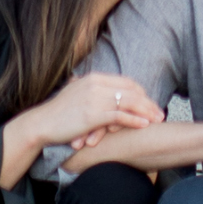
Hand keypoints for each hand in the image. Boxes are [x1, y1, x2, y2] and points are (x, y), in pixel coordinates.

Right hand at [42, 71, 160, 146]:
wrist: (42, 123)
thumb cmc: (59, 113)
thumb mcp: (77, 94)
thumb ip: (91, 91)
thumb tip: (102, 94)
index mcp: (94, 78)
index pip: (126, 81)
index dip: (141, 93)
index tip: (150, 103)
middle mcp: (97, 84)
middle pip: (131, 90)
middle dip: (148, 102)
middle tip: (160, 113)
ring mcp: (95, 98)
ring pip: (128, 102)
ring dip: (146, 111)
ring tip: (158, 120)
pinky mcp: (93, 114)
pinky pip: (119, 116)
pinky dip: (134, 120)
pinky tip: (144, 125)